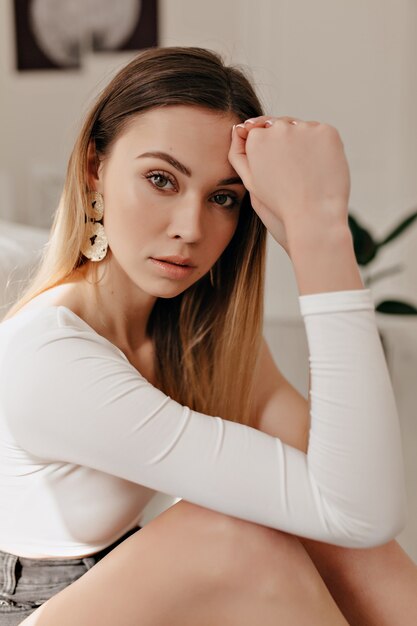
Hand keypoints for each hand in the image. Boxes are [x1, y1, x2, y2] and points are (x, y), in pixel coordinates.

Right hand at [228, 116, 350, 250]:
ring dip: (303, 142)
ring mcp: (305, 127)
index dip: (267, 150)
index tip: (274, 167)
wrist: (314, 216)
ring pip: (301, 128)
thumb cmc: (279, 204)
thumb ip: (239, 154)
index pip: (259, 132)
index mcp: (257, 139)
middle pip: (279, 126)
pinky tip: (319, 166)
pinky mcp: (327, 132)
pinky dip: (321, 146)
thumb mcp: (251, 181)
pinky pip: (321, 133)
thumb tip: (238, 129)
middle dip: (284, 142)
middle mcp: (279, 128)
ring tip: (305, 172)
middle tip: (291, 172)